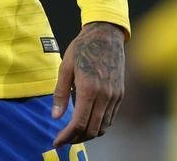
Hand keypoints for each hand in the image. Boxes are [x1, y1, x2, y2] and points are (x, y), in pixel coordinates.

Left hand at [52, 21, 125, 146]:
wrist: (106, 35)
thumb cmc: (82, 48)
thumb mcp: (65, 67)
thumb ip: (60, 93)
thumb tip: (56, 116)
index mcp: (89, 89)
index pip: (79, 123)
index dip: (67, 136)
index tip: (57, 141)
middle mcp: (105, 96)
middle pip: (92, 129)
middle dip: (77, 138)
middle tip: (64, 139)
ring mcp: (115, 96)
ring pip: (103, 126)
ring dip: (89, 134)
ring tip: (74, 133)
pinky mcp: (120, 94)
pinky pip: (111, 118)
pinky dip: (99, 125)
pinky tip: (88, 122)